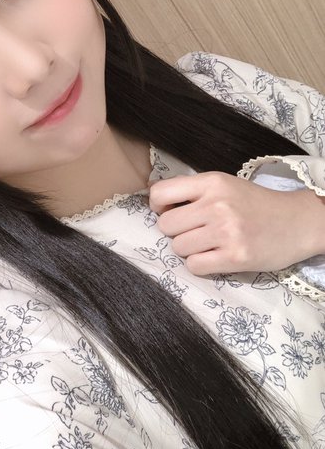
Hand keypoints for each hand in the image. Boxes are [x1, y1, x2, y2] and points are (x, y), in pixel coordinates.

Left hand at [148, 171, 315, 275]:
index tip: (171, 211)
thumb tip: (150, 191)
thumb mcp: (224, 185)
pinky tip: (216, 256)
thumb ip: (190, 189)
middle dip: (175, 231)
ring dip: (188, 249)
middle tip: (195, 231)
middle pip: (166, 225)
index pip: (160, 194)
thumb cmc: (255, 204)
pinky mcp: (235, 257)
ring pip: (178, 247)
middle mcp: (217, 205)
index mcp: (212, 182)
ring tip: (209, 243)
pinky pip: (194, 266)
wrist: (298, 222)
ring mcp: (226, 232)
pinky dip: (200, 264)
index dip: (158, 207)